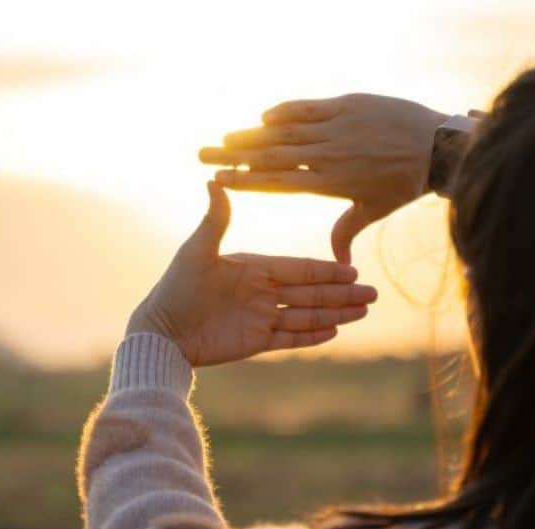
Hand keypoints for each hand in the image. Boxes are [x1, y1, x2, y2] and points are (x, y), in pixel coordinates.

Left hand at [127, 182, 377, 366]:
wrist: (161, 331)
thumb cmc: (176, 288)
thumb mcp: (197, 251)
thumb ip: (215, 220)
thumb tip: (215, 180)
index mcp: (253, 268)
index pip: (298, 269)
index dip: (326, 271)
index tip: (353, 270)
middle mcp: (262, 292)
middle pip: (310, 293)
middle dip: (342, 294)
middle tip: (373, 295)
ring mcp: (260, 318)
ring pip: (306, 315)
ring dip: (335, 313)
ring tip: (363, 312)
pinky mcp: (255, 342)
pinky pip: (290, 338)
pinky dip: (312, 336)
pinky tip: (335, 332)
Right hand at [199, 94, 446, 262]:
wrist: (439, 146)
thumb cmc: (405, 183)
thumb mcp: (374, 209)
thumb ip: (347, 230)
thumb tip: (338, 263)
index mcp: (329, 182)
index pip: (277, 182)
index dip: (245, 181)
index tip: (218, 179)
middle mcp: (327, 155)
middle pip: (270, 155)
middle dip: (234, 156)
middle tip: (204, 154)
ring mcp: (336, 127)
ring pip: (284, 131)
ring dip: (251, 134)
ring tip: (224, 137)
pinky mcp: (348, 104)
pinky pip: (308, 107)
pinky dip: (285, 110)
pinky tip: (263, 116)